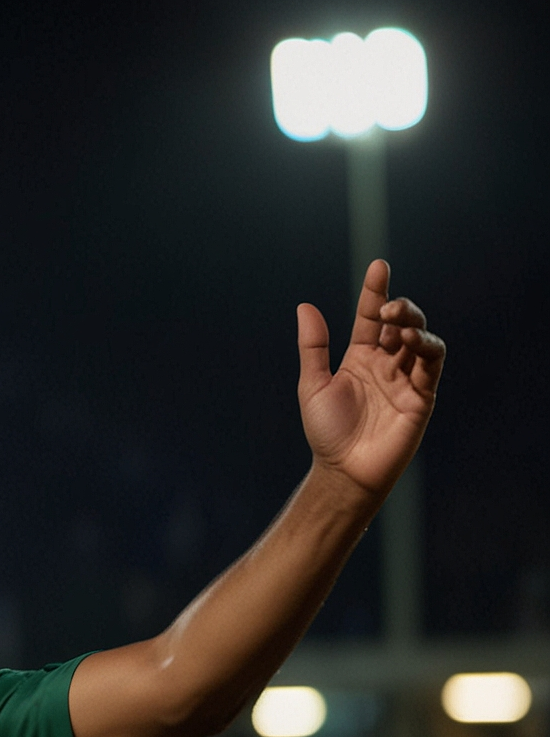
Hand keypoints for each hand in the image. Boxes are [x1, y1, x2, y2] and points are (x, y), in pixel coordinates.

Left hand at [296, 259, 445, 500]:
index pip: (370, 317)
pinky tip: (412, 341)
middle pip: (400, 324)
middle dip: (399, 308)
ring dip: (413, 325)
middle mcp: (385, 364)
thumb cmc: (326, 432)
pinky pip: (432, 365)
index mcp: (360, 358)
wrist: (343, 471)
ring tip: (397, 324)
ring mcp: (406, 379)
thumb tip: (305, 306)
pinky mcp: (422, 396)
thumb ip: (312, 347)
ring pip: (421, 340)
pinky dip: (427, 348)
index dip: (375, 292)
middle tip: (387, 307)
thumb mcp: (312, 385)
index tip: (379, 265)